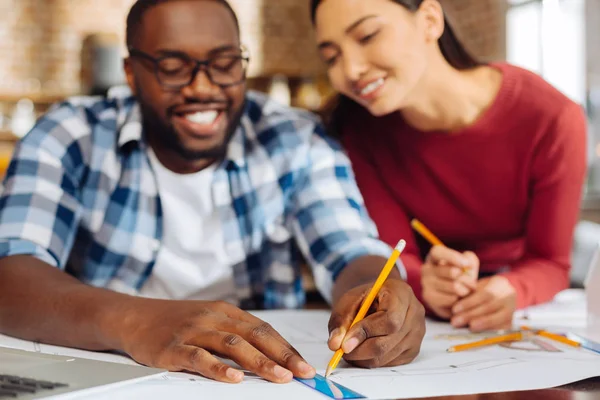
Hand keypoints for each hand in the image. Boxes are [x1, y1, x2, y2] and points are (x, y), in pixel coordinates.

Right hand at [118, 299, 315, 382]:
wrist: (134, 316)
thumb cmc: (175, 322)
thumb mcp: (209, 322)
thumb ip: (234, 335)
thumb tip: (268, 357)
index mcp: (226, 312)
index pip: (264, 329)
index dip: (286, 347)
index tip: (304, 364)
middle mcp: (214, 318)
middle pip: (255, 335)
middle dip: (282, 355)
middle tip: (302, 372)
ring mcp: (194, 331)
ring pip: (233, 345)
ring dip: (259, 362)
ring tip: (280, 377)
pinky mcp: (174, 346)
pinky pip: (199, 357)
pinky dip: (218, 368)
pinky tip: (234, 378)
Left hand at [327, 279, 424, 367]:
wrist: (380, 299)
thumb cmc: (366, 298)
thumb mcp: (349, 301)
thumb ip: (340, 320)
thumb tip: (335, 344)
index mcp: (402, 293)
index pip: (390, 319)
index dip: (366, 332)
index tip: (345, 343)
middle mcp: (415, 314)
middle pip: (389, 341)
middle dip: (361, 349)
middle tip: (341, 349)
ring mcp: (417, 334)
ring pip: (387, 356)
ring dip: (363, 358)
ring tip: (349, 348)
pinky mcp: (413, 350)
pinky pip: (389, 363)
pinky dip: (371, 361)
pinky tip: (362, 350)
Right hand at [421, 246, 478, 318]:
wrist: (452, 299)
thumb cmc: (461, 277)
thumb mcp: (467, 264)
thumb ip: (470, 259)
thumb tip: (468, 265)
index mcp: (434, 257)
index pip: (438, 252)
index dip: (452, 257)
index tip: (467, 264)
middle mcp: (426, 269)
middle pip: (451, 272)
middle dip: (468, 279)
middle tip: (473, 285)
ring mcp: (426, 284)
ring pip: (454, 287)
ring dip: (465, 290)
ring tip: (467, 292)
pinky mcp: (428, 298)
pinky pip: (451, 299)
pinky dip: (459, 300)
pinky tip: (458, 300)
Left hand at [450, 275, 516, 331]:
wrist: (502, 296)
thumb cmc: (484, 290)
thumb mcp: (476, 286)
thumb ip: (468, 293)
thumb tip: (453, 306)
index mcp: (500, 284)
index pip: (484, 294)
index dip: (469, 303)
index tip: (454, 309)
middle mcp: (509, 296)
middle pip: (489, 307)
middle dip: (470, 315)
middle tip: (455, 321)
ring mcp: (512, 310)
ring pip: (496, 319)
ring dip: (479, 325)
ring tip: (465, 327)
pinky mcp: (510, 323)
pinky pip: (500, 329)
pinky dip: (487, 331)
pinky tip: (475, 332)